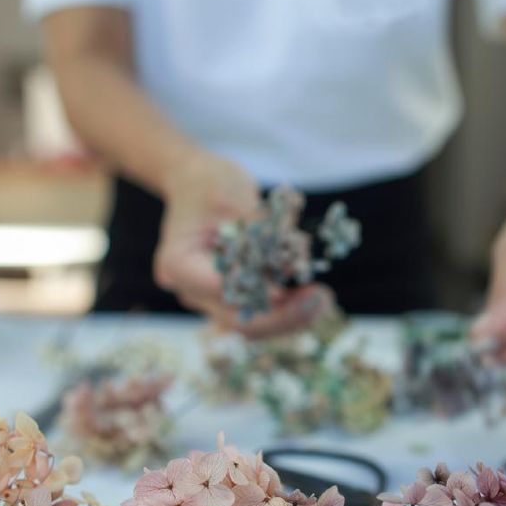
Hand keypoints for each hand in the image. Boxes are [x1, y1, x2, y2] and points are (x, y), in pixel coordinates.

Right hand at [152, 152, 331, 337]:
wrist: (198, 182)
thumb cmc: (210, 183)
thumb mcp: (233, 197)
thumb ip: (259, 234)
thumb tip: (289, 268)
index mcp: (180, 266)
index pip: (221, 292)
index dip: (257, 295)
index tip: (288, 290)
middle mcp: (192, 290)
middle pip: (239, 320)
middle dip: (284, 316)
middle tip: (322, 300)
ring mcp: (212, 297)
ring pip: (256, 322)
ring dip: (292, 315)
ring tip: (324, 299)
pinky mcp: (234, 295)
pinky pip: (262, 311)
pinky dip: (289, 305)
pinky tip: (315, 294)